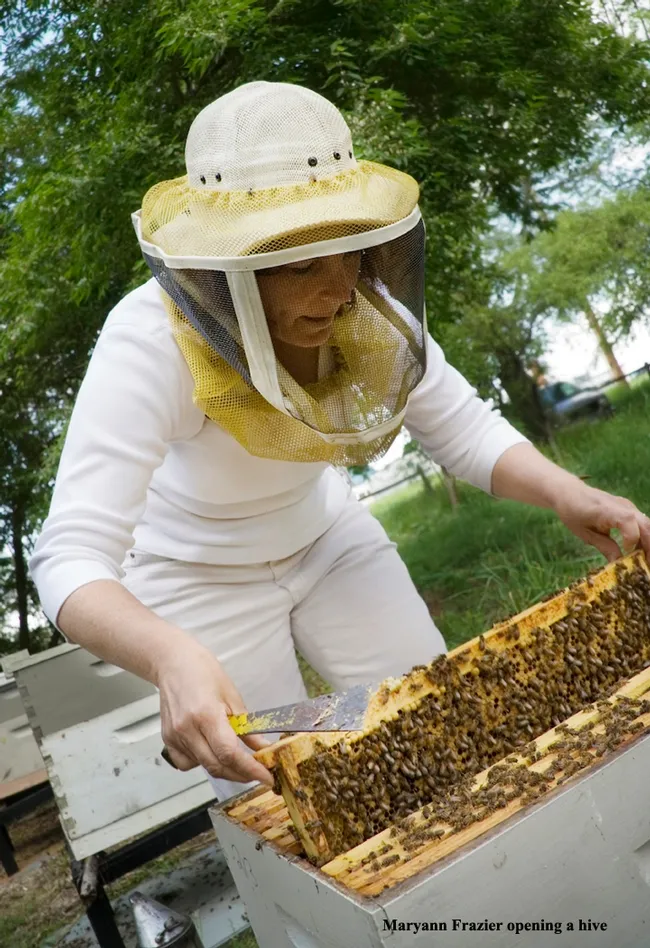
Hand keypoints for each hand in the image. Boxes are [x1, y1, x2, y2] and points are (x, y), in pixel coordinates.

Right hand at [155, 642, 273, 786]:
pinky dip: (202, 762)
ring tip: (235, 756)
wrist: (174, 663)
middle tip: (257, 772)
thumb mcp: (232, 696)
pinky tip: (209, 749)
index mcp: (206, 715)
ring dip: (223, 768)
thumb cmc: (203, 672)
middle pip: (217, 766)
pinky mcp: (168, 739)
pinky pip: (187, 762)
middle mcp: (187, 729)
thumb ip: (246, 727)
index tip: (267, 777)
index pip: (230, 753)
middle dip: (241, 774)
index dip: (250, 769)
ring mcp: (175, 736)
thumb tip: (262, 748)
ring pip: (203, 766)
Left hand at [553, 482, 649, 562]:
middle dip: (649, 547)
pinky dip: (644, 537)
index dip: (632, 538)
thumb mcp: (584, 533)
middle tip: (646, 565)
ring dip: (648, 543)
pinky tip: (638, 551)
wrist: (570, 492)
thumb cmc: (573, 512)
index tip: (627, 552)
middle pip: (646, 525)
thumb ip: (604, 547)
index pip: (629, 521)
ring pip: (647, 524)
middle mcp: (622, 505)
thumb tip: (619, 564)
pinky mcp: (629, 508)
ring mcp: (628, 506)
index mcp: (607, 510)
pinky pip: (642, 523)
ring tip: (643, 561)